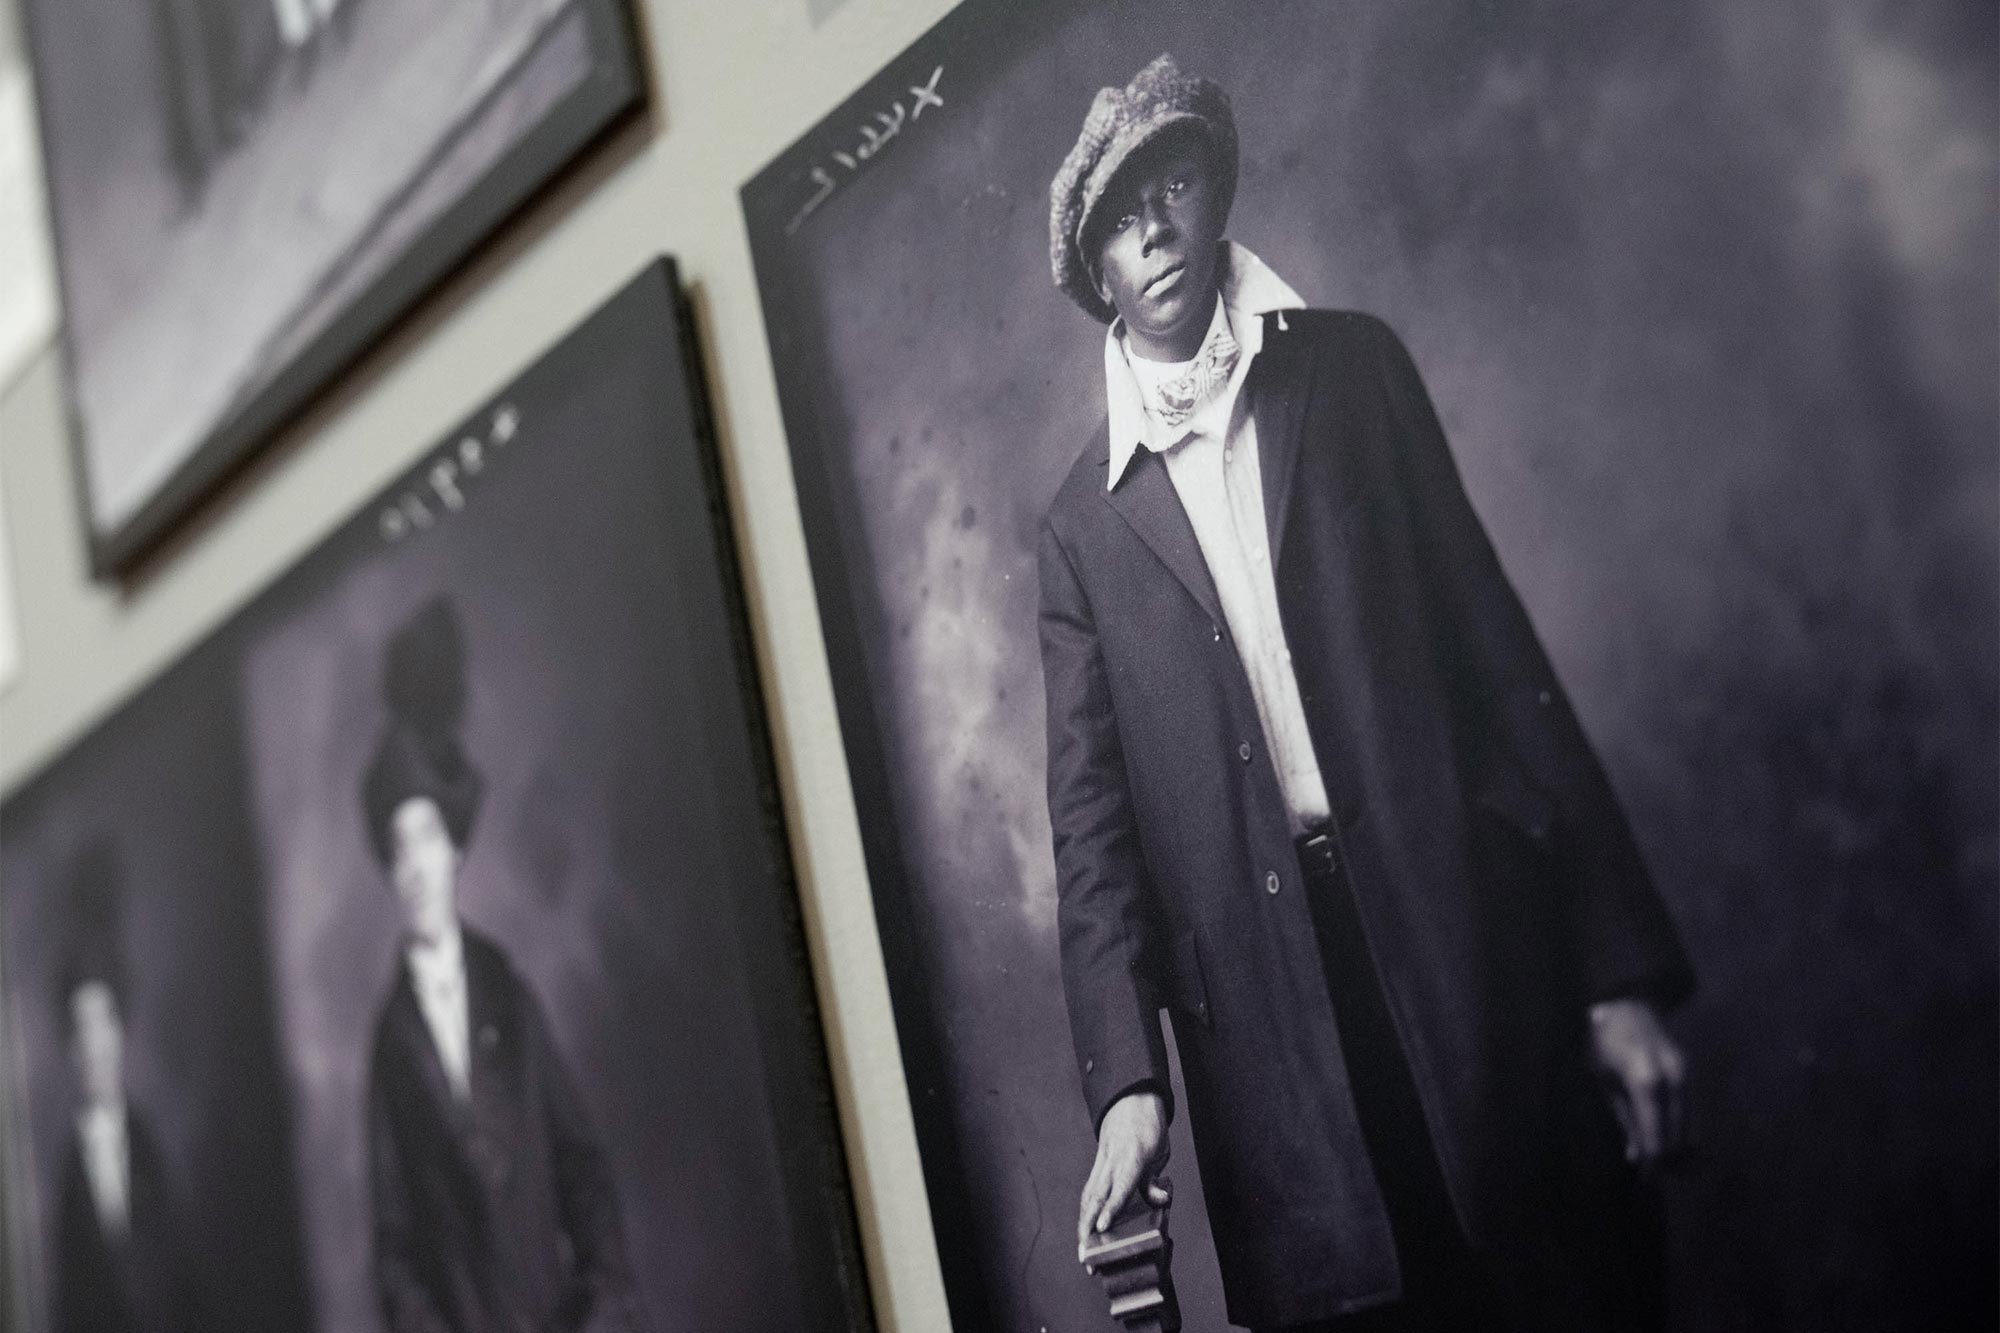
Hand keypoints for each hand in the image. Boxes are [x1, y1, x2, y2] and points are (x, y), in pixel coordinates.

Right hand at [1077, 1089, 1170, 1254]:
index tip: (1102, 1227)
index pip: (1121, 1186)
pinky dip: (1086, 1211)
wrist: (1130, 1099)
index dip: (1111, 1208)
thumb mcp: (1161, 1150)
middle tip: (1086, 1253)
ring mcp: (1103, 1162)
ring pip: (1089, 1195)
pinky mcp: (1098, 1165)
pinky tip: (1084, 1228)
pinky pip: (1089, 1190)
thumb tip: (1160, 1199)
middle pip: (1097, 1196)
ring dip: (1083, 1223)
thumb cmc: (1148, 1127)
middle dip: (1089, 1226)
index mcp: (1133, 1155)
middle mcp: (1113, 1160)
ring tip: (1083, 1250)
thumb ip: (1155, 1178)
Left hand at [1589, 997, 1686, 1171]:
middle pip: (1679, 1136)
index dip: (1653, 1162)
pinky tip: (1668, 1140)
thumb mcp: (1604, 1081)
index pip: (1657, 1136)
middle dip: (1667, 1160)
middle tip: (1651, 1176)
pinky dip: (1681, 1130)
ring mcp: (1684, 1076)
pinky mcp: (1688, 1074)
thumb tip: (1636, 1156)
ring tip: (1659, 1163)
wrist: (1626, 1004)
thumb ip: (1624, 1119)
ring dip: (1677, 1148)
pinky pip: (1690, 1110)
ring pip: (1689, 1125)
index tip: (1645, 1180)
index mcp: (1645, 1082)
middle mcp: (1672, 1080)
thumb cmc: (1603, 1043)